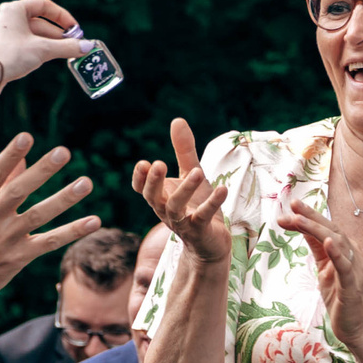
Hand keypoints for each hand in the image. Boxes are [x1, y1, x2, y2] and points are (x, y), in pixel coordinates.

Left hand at [0, 0, 87, 93]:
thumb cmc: (11, 55)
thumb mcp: (43, 50)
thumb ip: (66, 47)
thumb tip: (87, 47)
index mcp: (14, 9)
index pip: (43, 5)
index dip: (62, 16)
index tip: (74, 29)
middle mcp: (4, 16)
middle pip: (37, 22)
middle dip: (56, 34)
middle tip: (71, 45)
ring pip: (28, 34)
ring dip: (46, 43)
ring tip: (60, 54)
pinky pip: (19, 44)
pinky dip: (32, 49)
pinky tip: (41, 60)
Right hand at [0, 135, 100, 329]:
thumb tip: (23, 157)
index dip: (10, 155)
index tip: (26, 137)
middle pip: (18, 191)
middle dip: (41, 171)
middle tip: (63, 152)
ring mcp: (4, 239)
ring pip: (39, 215)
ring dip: (64, 198)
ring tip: (86, 182)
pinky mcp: (18, 258)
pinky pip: (50, 242)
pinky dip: (73, 231)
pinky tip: (93, 221)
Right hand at [131, 119, 231, 263]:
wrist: (211, 242)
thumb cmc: (197, 205)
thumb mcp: (191, 173)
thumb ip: (183, 150)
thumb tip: (177, 120)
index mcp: (160, 196)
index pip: (141, 189)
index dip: (139, 178)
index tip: (144, 164)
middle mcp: (166, 210)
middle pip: (153, 198)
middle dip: (154, 182)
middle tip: (159, 164)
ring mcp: (181, 223)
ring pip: (175, 208)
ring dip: (185, 190)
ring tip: (198, 172)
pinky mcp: (199, 231)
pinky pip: (203, 217)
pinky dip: (212, 203)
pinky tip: (222, 189)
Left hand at [275, 195, 362, 362]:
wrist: (359, 329)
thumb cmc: (341, 300)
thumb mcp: (324, 271)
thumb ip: (318, 251)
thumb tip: (304, 231)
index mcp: (344, 251)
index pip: (325, 228)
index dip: (308, 216)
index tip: (289, 207)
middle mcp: (352, 254)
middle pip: (331, 229)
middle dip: (310, 216)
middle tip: (292, 205)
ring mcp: (354, 268)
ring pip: (337, 242)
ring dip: (317, 229)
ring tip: (299, 219)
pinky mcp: (353, 285)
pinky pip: (345, 265)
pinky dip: (336, 252)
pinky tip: (328, 241)